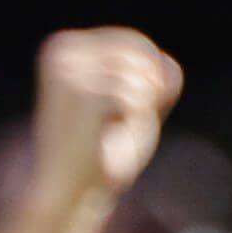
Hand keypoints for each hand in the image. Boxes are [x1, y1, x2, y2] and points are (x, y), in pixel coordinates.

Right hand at [0, 30, 179, 232]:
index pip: (134, 42)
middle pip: (143, 58)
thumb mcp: (129, 112)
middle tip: (115, 123)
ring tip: (108, 131)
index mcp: (66, 46)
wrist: (69, 190)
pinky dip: (133, 122)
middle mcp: (63, 50)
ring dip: (138, 114)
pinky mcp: (81, 94)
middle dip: (145, 96)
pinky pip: (136, 100)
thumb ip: (150, 85)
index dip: (151, 76)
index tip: (126, 108)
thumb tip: (169, 63)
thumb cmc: (99, 153)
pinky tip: (108, 135)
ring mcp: (69, 71)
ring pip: (142, 81)